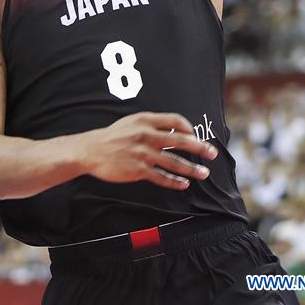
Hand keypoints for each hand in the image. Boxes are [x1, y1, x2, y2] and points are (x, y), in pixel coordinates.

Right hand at [77, 112, 217, 190]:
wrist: (91, 150)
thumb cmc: (113, 136)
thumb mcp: (132, 122)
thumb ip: (152, 125)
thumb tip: (174, 131)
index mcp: (146, 120)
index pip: (175, 121)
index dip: (189, 128)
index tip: (196, 135)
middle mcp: (146, 135)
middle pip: (180, 140)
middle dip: (199, 147)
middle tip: (212, 153)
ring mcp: (143, 153)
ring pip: (174, 162)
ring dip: (192, 169)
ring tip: (204, 173)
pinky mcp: (138, 170)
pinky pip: (161, 177)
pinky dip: (174, 182)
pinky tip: (184, 184)